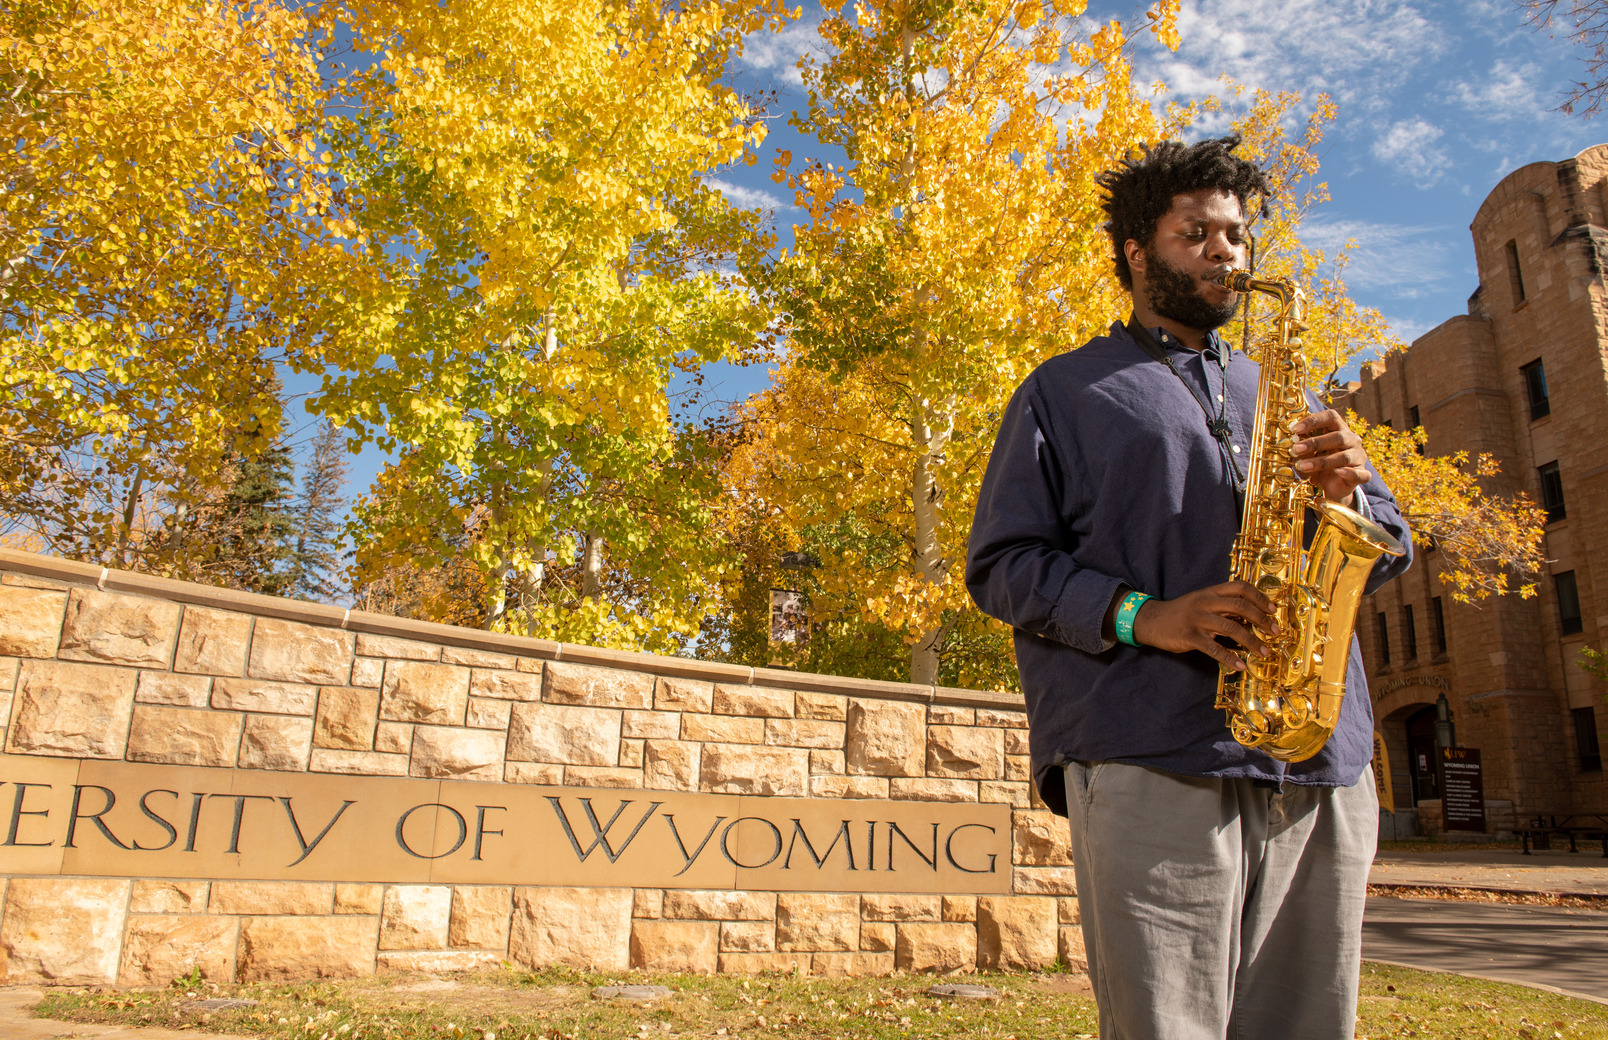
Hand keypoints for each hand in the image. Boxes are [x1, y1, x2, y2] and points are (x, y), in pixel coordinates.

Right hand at [1131, 581, 1279, 671]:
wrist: (1151, 620)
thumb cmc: (1181, 613)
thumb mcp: (1202, 602)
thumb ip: (1223, 606)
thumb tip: (1252, 616)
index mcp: (1210, 592)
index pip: (1240, 587)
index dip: (1259, 597)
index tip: (1273, 610)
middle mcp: (1205, 602)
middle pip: (1240, 606)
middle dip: (1261, 620)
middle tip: (1274, 632)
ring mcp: (1197, 619)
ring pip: (1230, 628)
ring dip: (1251, 641)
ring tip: (1263, 652)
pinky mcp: (1189, 637)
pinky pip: (1214, 649)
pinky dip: (1230, 658)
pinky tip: (1240, 666)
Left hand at [1290, 409, 1371, 502]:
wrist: (1329, 488)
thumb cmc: (1316, 467)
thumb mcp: (1305, 457)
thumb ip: (1301, 450)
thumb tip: (1293, 444)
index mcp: (1338, 429)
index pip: (1330, 417)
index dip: (1313, 420)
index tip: (1295, 429)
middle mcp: (1351, 440)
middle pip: (1338, 436)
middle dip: (1315, 443)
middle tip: (1296, 449)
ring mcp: (1358, 457)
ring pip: (1344, 456)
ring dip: (1322, 461)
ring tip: (1304, 466)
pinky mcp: (1362, 474)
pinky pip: (1359, 473)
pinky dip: (1349, 473)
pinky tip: (1338, 472)